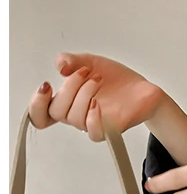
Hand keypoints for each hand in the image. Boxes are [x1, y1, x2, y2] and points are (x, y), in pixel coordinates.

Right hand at [28, 52, 163, 141]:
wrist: (142, 88)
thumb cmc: (116, 79)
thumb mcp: (89, 62)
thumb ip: (70, 60)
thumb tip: (60, 65)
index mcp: (68, 101)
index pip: (41, 114)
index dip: (36, 105)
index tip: (46, 85)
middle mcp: (78, 115)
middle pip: (57, 112)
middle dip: (69, 87)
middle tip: (86, 72)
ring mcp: (94, 123)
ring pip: (74, 118)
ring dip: (84, 94)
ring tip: (98, 79)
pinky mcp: (111, 130)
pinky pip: (94, 134)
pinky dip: (93, 118)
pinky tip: (98, 104)